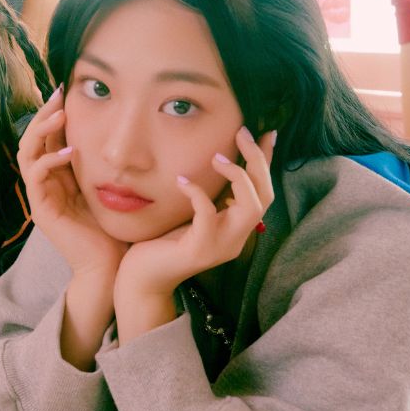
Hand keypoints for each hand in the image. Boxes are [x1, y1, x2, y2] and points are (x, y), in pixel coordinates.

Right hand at [18, 88, 127, 276]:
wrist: (110, 266)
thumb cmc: (114, 228)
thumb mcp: (109, 185)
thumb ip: (105, 161)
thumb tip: (120, 130)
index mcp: (59, 175)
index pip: (48, 136)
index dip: (54, 112)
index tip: (66, 89)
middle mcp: (45, 182)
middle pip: (32, 138)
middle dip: (44, 113)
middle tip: (58, 93)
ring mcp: (40, 195)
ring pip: (28, 152)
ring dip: (41, 130)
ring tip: (60, 114)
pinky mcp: (41, 209)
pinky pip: (35, 177)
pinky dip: (49, 160)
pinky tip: (68, 152)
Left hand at [116, 127, 275, 301]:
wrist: (142, 278)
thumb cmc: (163, 241)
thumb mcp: (193, 212)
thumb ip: (210, 194)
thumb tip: (219, 160)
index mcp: (237, 228)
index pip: (264, 191)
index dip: (267, 162)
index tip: (267, 132)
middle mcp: (236, 239)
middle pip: (265, 196)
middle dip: (257, 161)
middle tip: (241, 133)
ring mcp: (220, 246)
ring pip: (250, 207)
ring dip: (237, 176)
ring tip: (217, 157)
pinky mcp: (198, 250)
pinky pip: (207, 216)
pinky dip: (197, 193)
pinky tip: (181, 180)